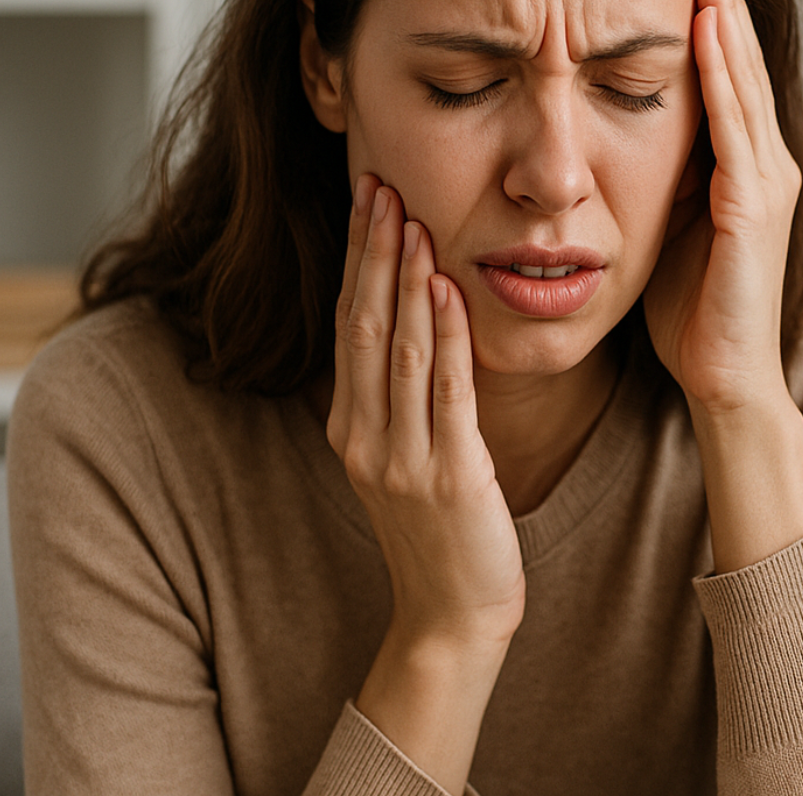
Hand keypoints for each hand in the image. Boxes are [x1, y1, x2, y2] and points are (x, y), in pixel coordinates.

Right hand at [328, 175, 525, 646]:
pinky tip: (449, 288)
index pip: (349, 324)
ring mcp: (402, 458)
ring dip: (405, 279)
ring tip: (412, 219)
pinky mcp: (450, 476)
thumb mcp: (402, 459)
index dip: (356, 259)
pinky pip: (447, 391)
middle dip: (372, 252)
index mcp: (349, 428)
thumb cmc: (439, 534)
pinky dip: (447, 334)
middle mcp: (364, 438)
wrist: (453, 616)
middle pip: (363, 325)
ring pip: (399, 350)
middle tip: (381, 185)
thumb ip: (396, 399)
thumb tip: (404, 324)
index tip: (367, 198)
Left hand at [644, 0, 801, 416]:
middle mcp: (765, 165)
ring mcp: (765, 184)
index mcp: (744, 169)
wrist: (725, 381)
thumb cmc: (691, 314)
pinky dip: (720, 75)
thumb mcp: (666, 227)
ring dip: (724, 16)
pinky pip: (734, 127)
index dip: (710, 16)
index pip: (726, 75)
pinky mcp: (752, 209)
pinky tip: (704, 30)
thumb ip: (659, 177)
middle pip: (740, 62)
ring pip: (742, 81)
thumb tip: (614, 130)